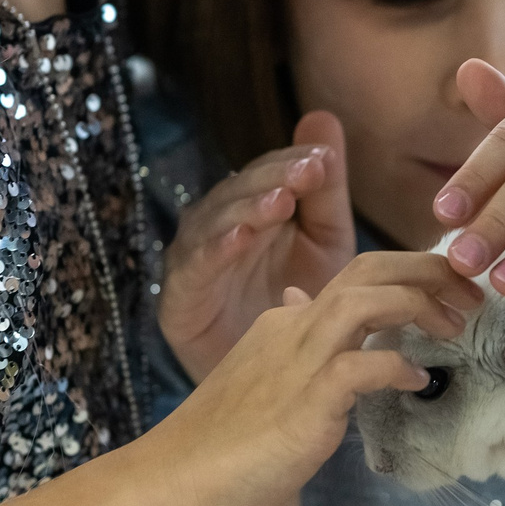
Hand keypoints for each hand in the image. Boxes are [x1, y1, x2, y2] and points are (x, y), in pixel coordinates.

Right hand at [145, 252, 481, 505]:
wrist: (167, 487)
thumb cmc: (216, 446)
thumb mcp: (259, 381)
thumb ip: (289, 344)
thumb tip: (306, 303)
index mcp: (285, 325)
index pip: (358, 276)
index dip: (410, 273)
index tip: (449, 291)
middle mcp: (291, 330)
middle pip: (369, 269)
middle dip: (428, 268)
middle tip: (473, 291)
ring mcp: (295, 364)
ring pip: (365, 299)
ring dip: (419, 302)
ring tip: (457, 324)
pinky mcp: (303, 405)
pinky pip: (361, 366)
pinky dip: (397, 366)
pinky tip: (418, 382)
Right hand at [160, 111, 355, 380]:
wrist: (272, 389)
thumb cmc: (298, 310)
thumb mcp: (325, 246)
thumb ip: (325, 190)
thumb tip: (323, 116)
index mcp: (253, 212)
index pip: (269, 174)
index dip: (293, 162)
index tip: (324, 158)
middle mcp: (218, 229)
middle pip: (240, 190)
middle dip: (274, 178)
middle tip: (309, 170)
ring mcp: (195, 261)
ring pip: (215, 222)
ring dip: (246, 208)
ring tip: (279, 201)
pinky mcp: (179, 300)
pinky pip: (194, 268)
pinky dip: (215, 250)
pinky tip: (241, 239)